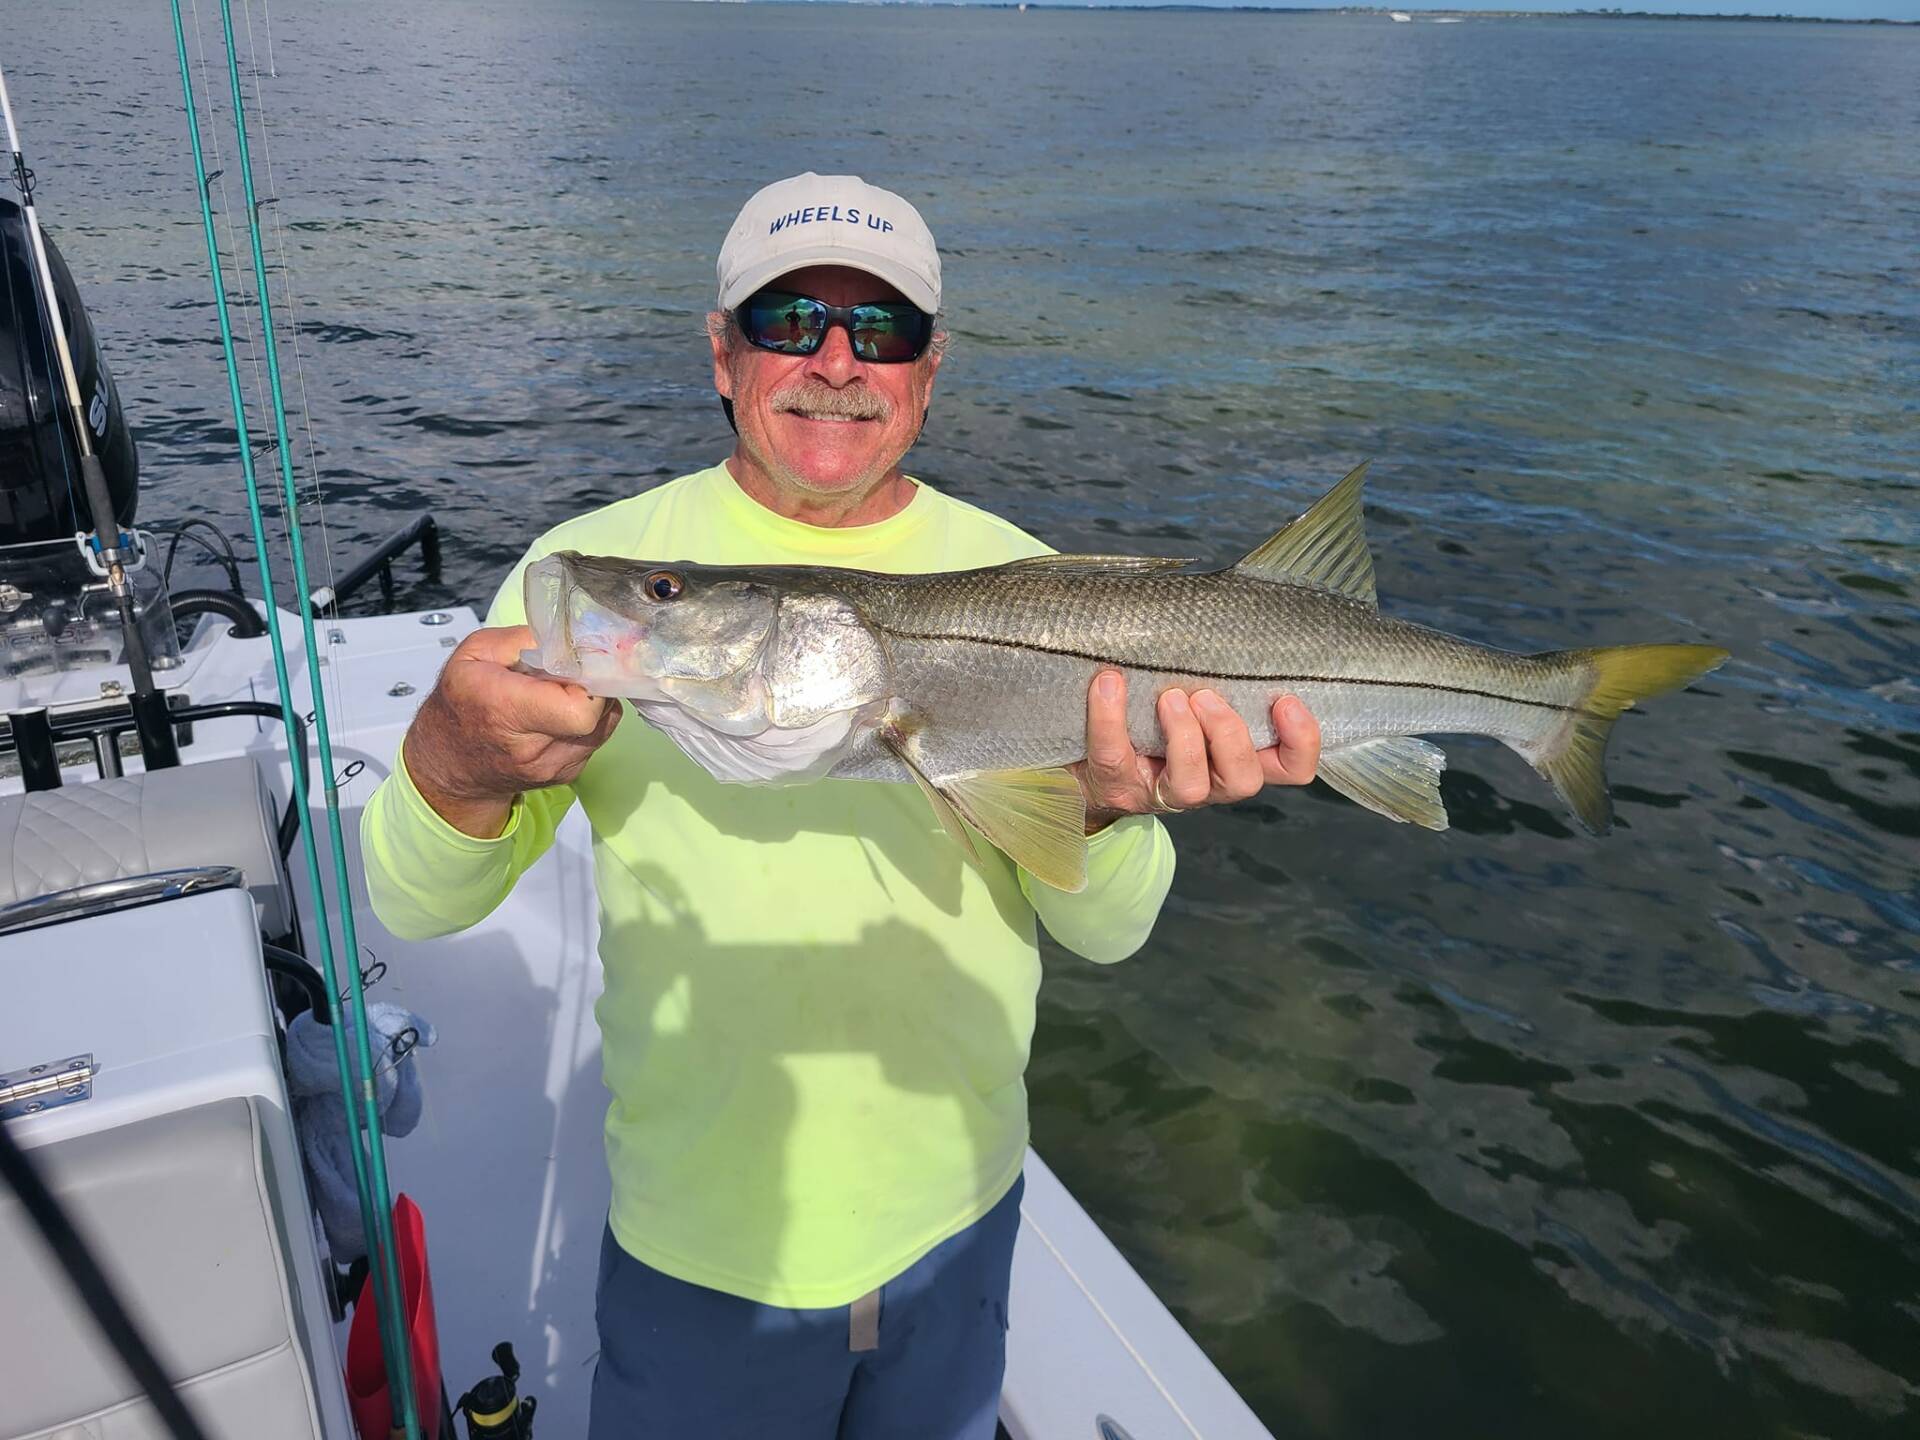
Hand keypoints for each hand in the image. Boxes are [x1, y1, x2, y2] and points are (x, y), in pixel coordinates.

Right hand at [402, 624, 620, 836]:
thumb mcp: (475, 653)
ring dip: (592, 703)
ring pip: (604, 725)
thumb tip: (568, 639)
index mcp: (507, 711)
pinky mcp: (567, 775)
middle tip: (569, 675)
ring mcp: (553, 768)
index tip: (573, 666)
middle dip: (592, 686)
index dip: (587, 682)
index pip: (580, 709)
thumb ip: (523, 639)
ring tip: (559, 694)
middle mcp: (532, 749)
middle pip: (597, 715)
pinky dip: (588, 721)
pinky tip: (559, 713)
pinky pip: (597, 738)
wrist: (449, 762)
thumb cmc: (461, 702)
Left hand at [1071, 669, 1319, 832]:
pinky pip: (1114, 757)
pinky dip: (1110, 718)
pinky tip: (1108, 683)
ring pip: (1191, 786)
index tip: (1286, 700)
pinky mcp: (1115, 786)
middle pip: (1244, 780)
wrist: (1083, 758)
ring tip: (1170, 697)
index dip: (1300, 742)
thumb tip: (1229, 619)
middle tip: (1207, 696)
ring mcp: (1161, 792)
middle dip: (1231, 735)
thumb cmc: (1150, 720)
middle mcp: (1207, 783)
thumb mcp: (1192, 700)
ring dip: (1185, 737)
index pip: (1290, 767)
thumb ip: (1215, 677)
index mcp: (1234, 759)